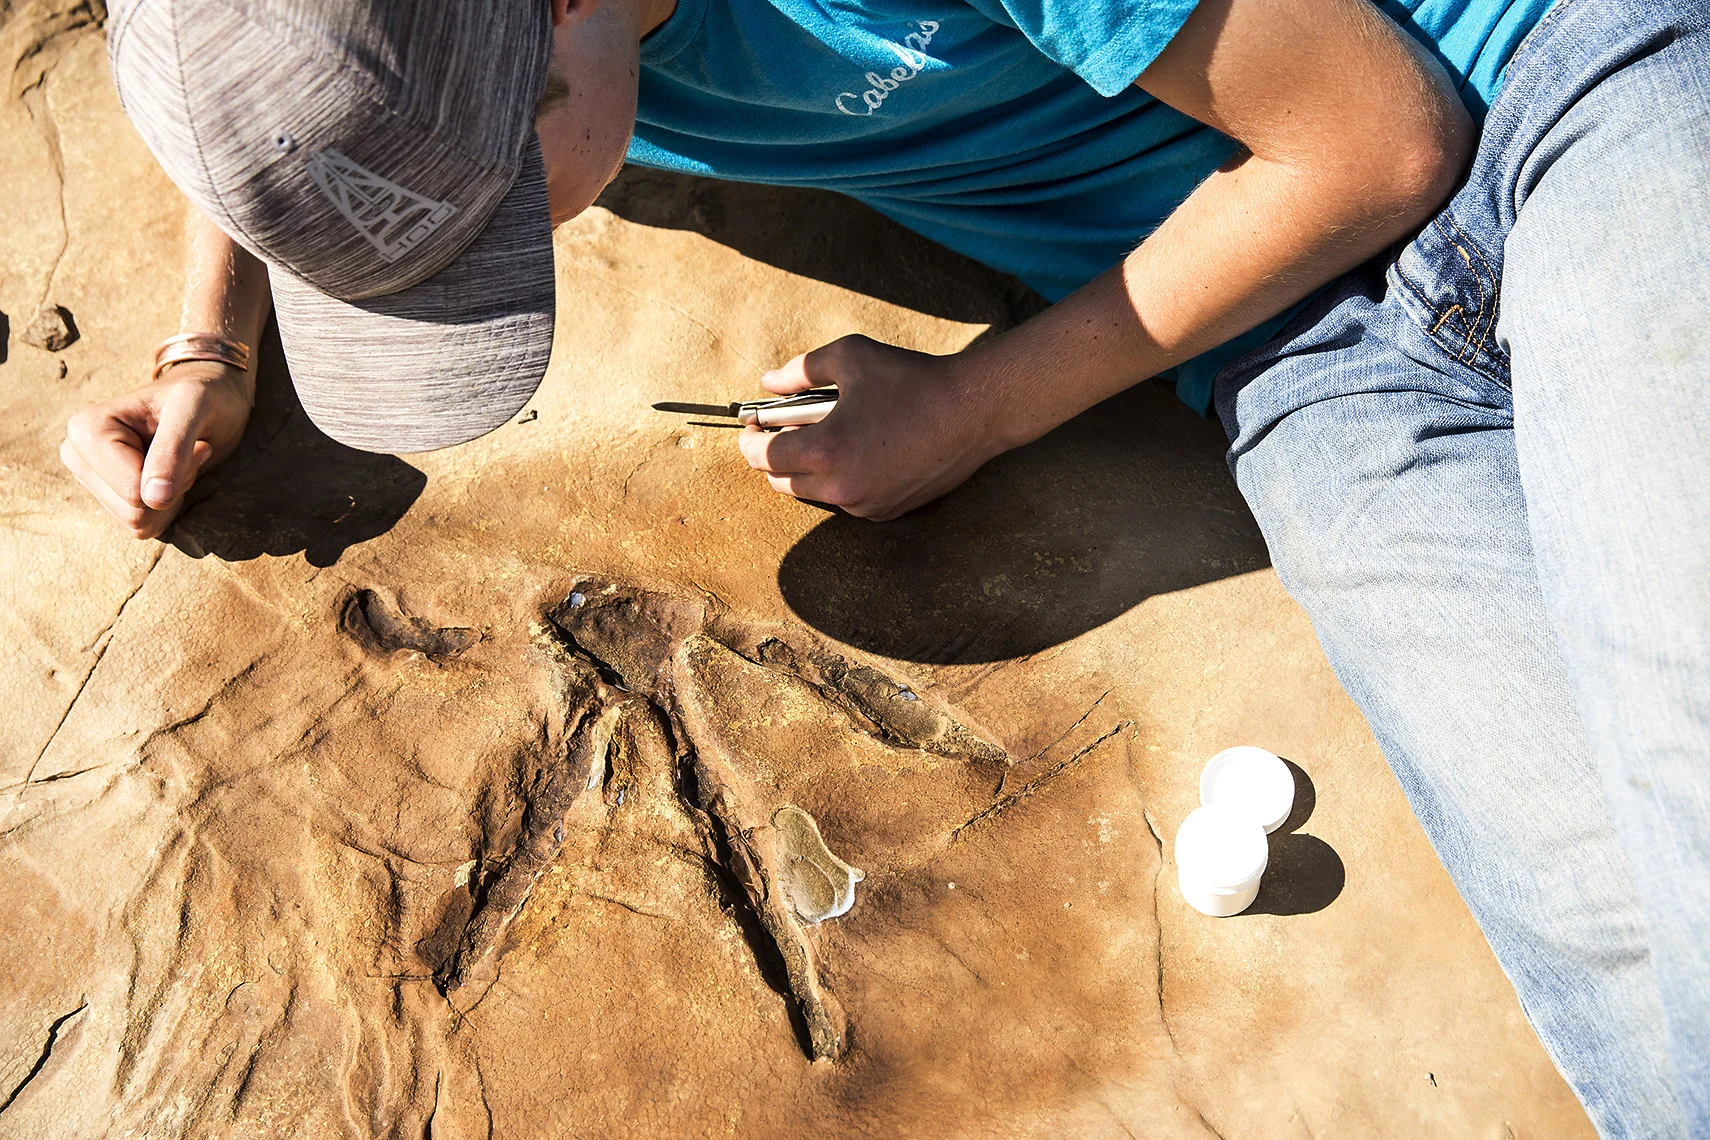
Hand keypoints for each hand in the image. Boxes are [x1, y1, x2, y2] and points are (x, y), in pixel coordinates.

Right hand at [60, 362, 253, 539]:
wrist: (209, 398)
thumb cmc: (201, 395)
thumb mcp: (194, 407)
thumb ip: (172, 449)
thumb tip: (152, 499)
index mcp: (87, 429)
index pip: (132, 489)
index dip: (174, 474)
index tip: (189, 439)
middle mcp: (78, 456)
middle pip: (133, 511)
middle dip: (172, 488)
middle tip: (187, 450)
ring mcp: (91, 479)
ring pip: (137, 523)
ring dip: (172, 497)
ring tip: (180, 459)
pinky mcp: (109, 497)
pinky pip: (143, 526)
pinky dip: (167, 507)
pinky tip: (172, 475)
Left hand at [737, 334, 1003, 520]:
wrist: (972, 413)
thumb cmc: (912, 380)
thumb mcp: (851, 357)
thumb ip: (801, 369)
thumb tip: (767, 382)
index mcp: (824, 451)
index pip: (763, 456)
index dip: (750, 440)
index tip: (750, 426)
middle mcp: (840, 487)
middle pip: (782, 482)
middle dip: (775, 457)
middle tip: (781, 431)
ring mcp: (864, 505)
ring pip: (814, 493)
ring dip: (808, 470)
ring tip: (823, 436)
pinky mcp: (886, 512)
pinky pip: (847, 499)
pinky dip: (841, 480)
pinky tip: (857, 451)